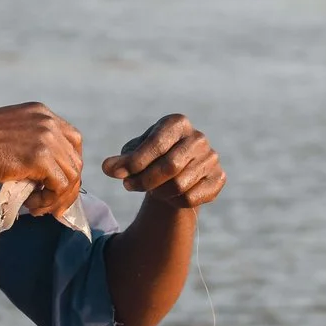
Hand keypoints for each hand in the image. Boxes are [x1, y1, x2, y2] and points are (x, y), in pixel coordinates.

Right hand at [0, 103, 83, 217]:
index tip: (55, 182)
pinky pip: (60, 186)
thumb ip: (32, 144)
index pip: (73, 140)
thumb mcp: (12, 133)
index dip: (68, 165)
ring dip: (58, 197)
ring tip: (38, 207)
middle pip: (76, 159)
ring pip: (72, 175)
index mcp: (42, 113)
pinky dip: (50, 200)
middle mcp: (49, 122)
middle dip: (67, 185)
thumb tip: (46, 174)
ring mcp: (47, 139)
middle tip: (51, 203)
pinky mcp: (41, 158)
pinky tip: (33, 205)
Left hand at [99, 115, 225, 210]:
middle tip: (128, 186)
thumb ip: (121, 161)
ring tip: (150, 188)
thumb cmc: (151, 157)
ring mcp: (211, 158)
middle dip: (144, 181)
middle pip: (170, 166)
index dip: (135, 162)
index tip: (117, 175)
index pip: (157, 144)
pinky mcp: (218, 178)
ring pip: (180, 186)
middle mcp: (198, 138)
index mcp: (177, 123)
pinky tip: (168, 195)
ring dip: (158, 192)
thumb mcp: (134, 154)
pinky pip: (191, 198)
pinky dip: (174, 202)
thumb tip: (107, 168)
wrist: (176, 171)